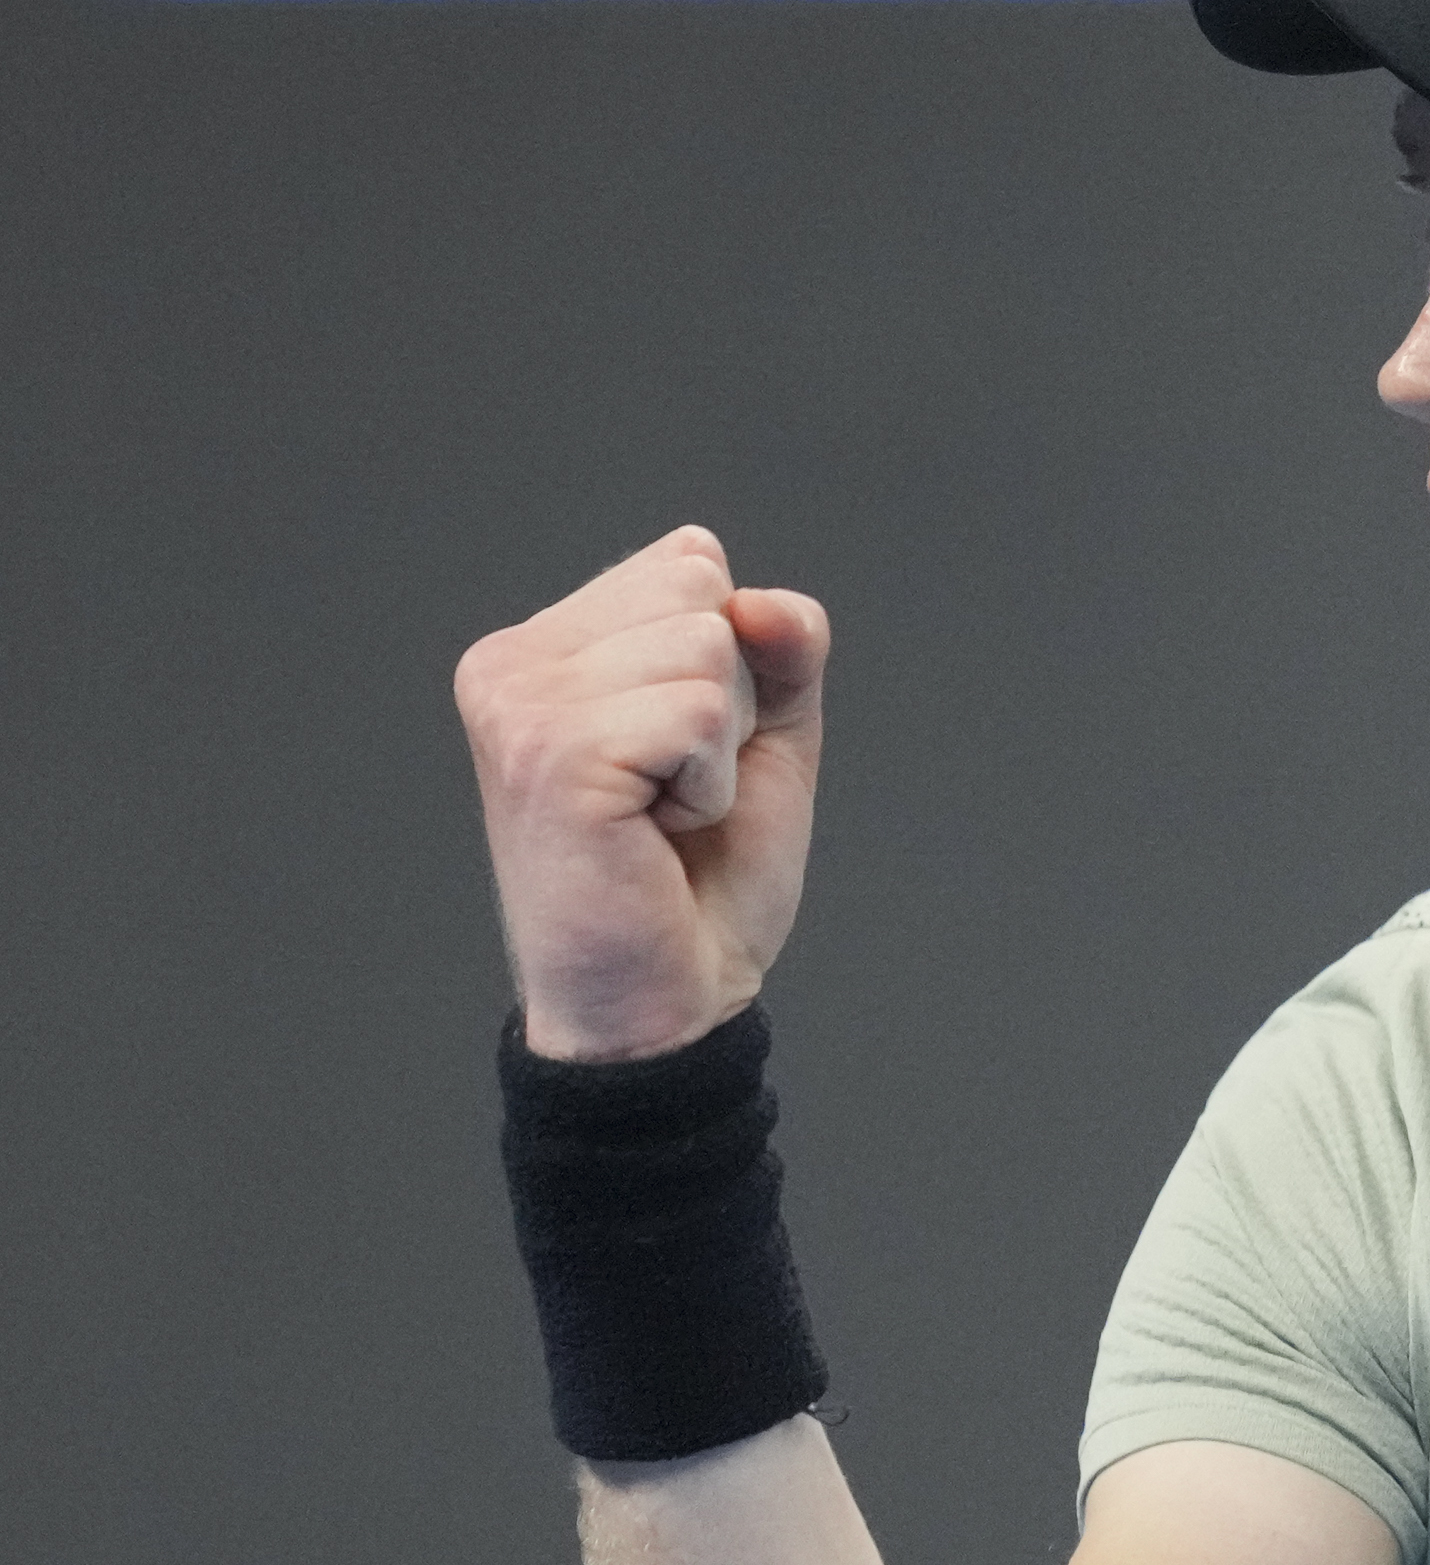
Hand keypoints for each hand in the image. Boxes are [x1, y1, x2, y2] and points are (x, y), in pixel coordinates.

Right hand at [455, 526, 829, 1062]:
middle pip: (702, 596)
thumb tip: (761, 601)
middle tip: (673, 793)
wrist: (668, 999)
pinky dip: (709, 783)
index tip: (679, 754)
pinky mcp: (551, 755)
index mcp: (545, 646)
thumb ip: (781, 646)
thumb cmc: (701, 878)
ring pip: (707, 648)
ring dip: (719, 750)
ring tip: (662, 815)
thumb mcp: (764, 735)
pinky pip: (698, 711)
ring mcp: (521, 706)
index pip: (692, 564)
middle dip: (730, 703)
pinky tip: (657, 833)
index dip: (734, 667)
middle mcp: (513, 663)